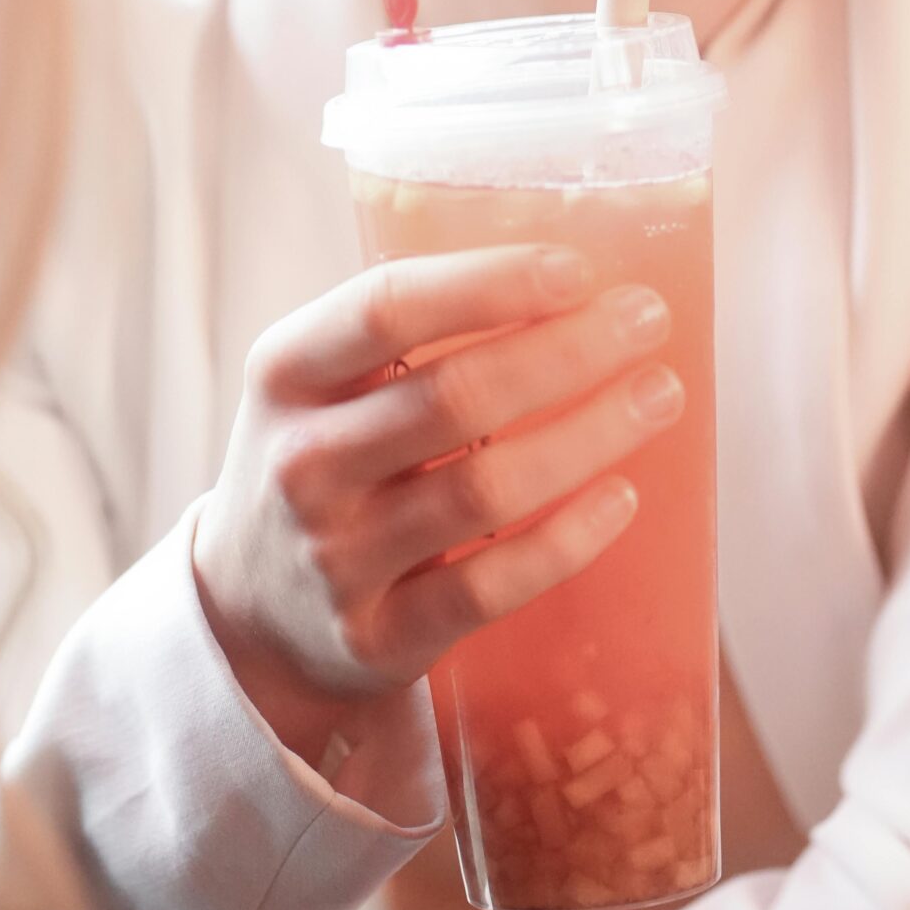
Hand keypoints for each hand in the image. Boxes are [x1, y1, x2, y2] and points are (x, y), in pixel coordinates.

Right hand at [193, 245, 681, 763]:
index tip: (579, 268)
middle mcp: (302, 463)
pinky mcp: (377, 640)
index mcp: (286, 373)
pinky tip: (621, 497)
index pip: (387, 308)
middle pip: (456, 396)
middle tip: (647, 320)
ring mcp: (335, 559)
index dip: (491, 282)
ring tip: (659, 395)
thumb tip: (571, 281)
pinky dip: (566, 539)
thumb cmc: (324, 460)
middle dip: (570, 351)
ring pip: (486, 490)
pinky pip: (491, 587)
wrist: (250, 616)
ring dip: (590, 436)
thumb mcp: (322, 384)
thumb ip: (408, 333)